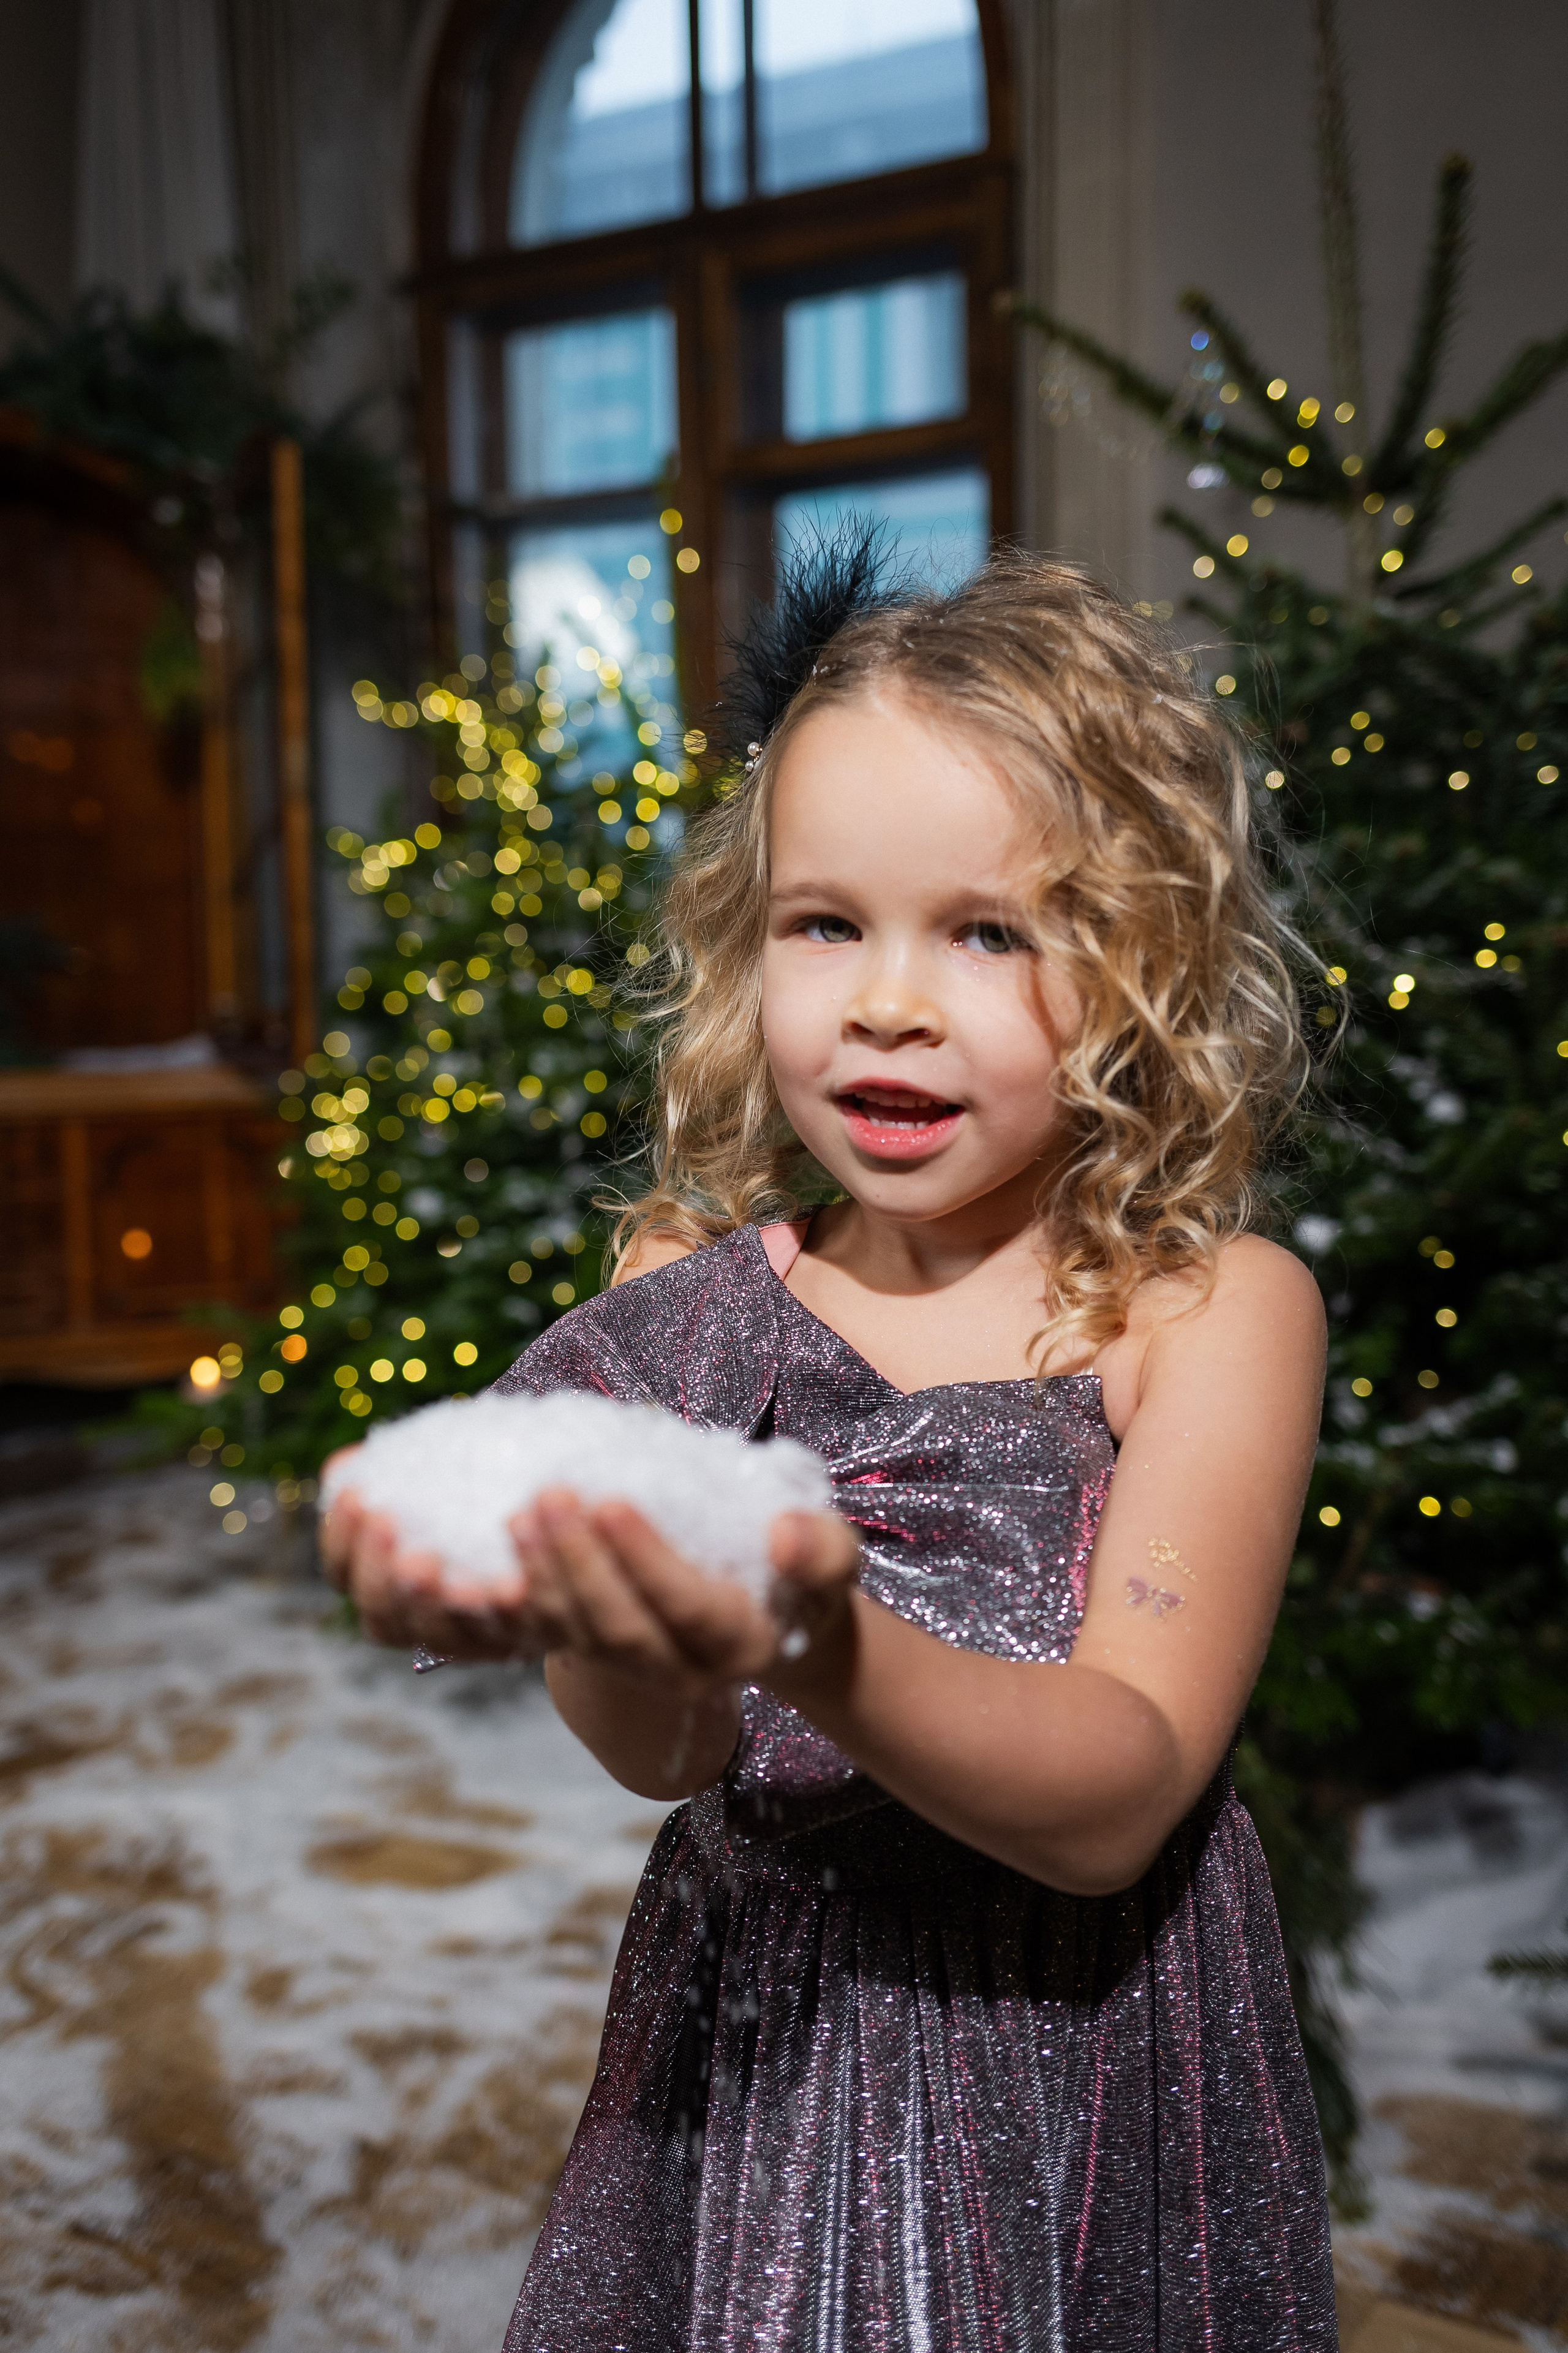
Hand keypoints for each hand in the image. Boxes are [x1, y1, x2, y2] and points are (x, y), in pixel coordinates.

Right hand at [318, 1457, 532, 1661]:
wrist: (559, 1523)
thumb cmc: (480, 1492)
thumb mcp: (435, 1474)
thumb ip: (391, 1471)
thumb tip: (347, 1462)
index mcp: (389, 1583)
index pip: (345, 1575)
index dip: (339, 1541)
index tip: (354, 1494)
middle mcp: (424, 1621)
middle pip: (383, 1618)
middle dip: (378, 1574)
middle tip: (386, 1521)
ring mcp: (473, 1638)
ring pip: (442, 1637)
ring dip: (434, 1603)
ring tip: (434, 1559)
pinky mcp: (525, 1638)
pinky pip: (510, 1634)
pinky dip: (505, 1611)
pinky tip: (510, 1583)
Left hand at [508, 1490, 860, 1693]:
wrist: (773, 1621)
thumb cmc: (801, 1575)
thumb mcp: (831, 1559)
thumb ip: (820, 1551)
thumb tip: (785, 1532)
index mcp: (738, 1646)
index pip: (687, 1609)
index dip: (646, 1560)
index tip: (611, 1501)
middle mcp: (681, 1674)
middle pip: (619, 1630)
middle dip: (578, 1565)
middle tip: (549, 1497)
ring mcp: (633, 1669)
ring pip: (575, 1638)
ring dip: (538, 1580)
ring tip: (515, 1519)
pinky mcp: (596, 1654)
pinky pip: (546, 1637)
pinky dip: (513, 1605)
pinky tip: (492, 1556)